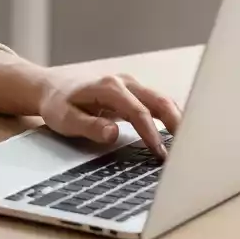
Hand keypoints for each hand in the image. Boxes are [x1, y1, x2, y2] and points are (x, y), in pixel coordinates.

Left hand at [37, 71, 181, 157]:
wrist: (50, 87)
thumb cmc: (57, 104)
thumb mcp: (64, 118)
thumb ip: (88, 126)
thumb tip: (113, 133)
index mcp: (108, 87)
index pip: (139, 112)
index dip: (152, 134)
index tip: (161, 155)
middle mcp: (123, 82)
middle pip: (159, 101)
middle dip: (178, 124)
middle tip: (189, 151)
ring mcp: (130, 85)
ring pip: (162, 100)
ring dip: (178, 121)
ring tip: (189, 148)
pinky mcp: (133, 92)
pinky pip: (156, 104)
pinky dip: (170, 118)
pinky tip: (178, 137)